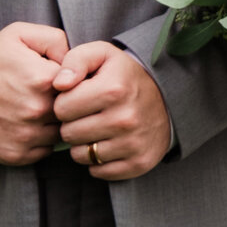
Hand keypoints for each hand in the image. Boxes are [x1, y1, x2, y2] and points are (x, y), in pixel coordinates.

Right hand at [0, 23, 69, 164]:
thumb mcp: (19, 35)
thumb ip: (55, 39)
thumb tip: (75, 61)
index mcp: (44, 79)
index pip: (79, 86)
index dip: (70, 82)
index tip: (56, 80)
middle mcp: (37, 110)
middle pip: (71, 112)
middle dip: (63, 104)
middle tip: (43, 96)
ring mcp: (26, 135)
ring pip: (59, 133)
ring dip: (52, 124)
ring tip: (32, 109)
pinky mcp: (16, 155)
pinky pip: (43, 151)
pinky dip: (38, 141)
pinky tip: (23, 125)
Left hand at [53, 42, 172, 179]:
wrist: (167, 98)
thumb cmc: (124, 76)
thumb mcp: (102, 55)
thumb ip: (75, 60)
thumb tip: (59, 85)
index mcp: (113, 89)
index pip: (61, 108)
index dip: (65, 103)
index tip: (78, 99)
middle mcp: (125, 118)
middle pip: (68, 134)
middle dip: (71, 124)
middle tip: (86, 115)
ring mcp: (133, 143)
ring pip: (80, 155)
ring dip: (82, 144)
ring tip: (95, 129)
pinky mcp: (139, 163)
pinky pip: (98, 171)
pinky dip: (97, 161)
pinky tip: (106, 144)